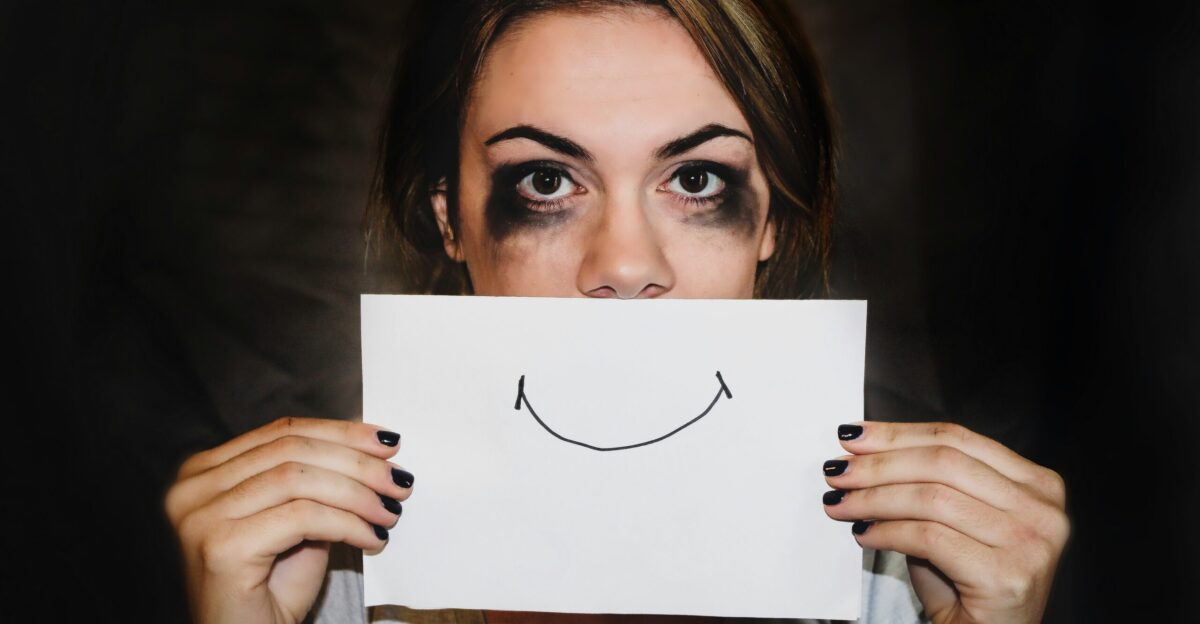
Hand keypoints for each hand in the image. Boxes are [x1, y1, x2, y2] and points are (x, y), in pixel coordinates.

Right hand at [164, 417, 414, 623]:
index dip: (341, 433)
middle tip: (400, 480)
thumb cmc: (269, 593)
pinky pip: (303, 517)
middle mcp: (192, 489)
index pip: (282, 433)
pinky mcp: (221, 546)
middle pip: (291, 450)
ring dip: (358, 494)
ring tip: (390, 511)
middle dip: (357, 462)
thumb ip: (316, 482)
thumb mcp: (296, 522)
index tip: (388, 442)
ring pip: (299, 479)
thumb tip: (370, 449)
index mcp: (203, 472)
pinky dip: (348, 524)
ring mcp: (201, 517)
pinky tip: (372, 538)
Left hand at [821, 421, 1068, 622]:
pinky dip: (887, 532)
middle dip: (879, 465)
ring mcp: (1030, 543)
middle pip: (943, 463)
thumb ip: (925, 481)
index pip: (957, 439)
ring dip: (873, 499)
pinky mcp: (1006, 576)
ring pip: (931, 498)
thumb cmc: (966, 583)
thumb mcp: (951, 519)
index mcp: (1037, 483)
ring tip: (840, 503)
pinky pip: (928, 538)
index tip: (853, 436)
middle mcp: (1042, 509)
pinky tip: (863, 534)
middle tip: (838, 471)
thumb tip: (863, 451)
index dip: (898, 434)